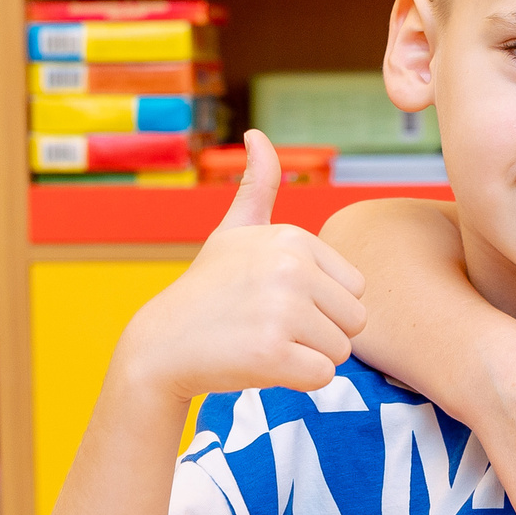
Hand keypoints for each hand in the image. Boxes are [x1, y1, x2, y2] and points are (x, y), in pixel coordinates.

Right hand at [118, 130, 367, 398]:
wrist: (160, 346)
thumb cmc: (208, 291)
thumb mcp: (233, 232)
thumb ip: (257, 186)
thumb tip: (257, 133)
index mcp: (292, 238)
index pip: (354, 288)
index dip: (322, 305)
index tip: (275, 301)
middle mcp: (290, 268)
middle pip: (355, 321)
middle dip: (320, 333)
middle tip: (271, 327)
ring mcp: (282, 310)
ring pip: (340, 351)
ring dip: (307, 357)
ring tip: (263, 342)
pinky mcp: (273, 353)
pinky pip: (321, 377)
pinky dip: (296, 381)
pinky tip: (259, 364)